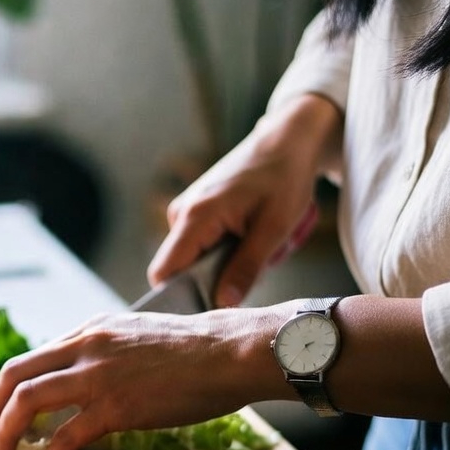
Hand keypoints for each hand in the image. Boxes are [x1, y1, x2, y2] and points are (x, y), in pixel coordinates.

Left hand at [0, 308, 280, 449]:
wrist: (231, 351)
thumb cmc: (196, 350)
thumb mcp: (136, 337)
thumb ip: (104, 354)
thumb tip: (82, 380)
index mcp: (88, 331)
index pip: (30, 359)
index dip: (5, 391)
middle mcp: (84, 347)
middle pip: (13, 375)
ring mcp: (97, 376)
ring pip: (27, 402)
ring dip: (5, 434)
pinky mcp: (116, 407)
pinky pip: (66, 438)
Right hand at [149, 94, 341, 306]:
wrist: (286, 141)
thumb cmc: (283, 177)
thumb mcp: (274, 228)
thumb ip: (246, 269)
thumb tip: (223, 304)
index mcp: (195, 216)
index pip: (163, 272)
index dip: (177, 296)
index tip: (207, 308)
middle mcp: (181, 213)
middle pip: (180, 269)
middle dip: (214, 278)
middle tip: (254, 266)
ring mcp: (186, 211)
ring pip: (194, 258)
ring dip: (226, 263)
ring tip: (259, 244)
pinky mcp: (196, 211)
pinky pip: (201, 245)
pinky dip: (227, 249)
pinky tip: (251, 234)